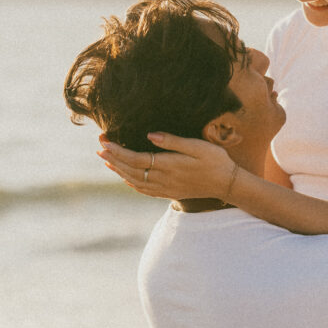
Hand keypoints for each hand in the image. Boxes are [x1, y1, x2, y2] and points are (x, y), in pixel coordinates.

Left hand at [98, 133, 235, 201]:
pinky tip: (125, 176)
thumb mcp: (198, 146)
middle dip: (113, 158)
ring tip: (106, 160)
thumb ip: (173, 141)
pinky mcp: (168, 192)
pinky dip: (130, 182)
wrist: (227, 184)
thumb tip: (149, 135)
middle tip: (100, 147)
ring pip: (134, 180)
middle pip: (131, 170)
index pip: (136, 158)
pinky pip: (143, 189)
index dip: (118, 151)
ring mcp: (165, 187)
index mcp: (169, 165)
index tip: (105, 141)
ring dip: (118, 170)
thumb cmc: (215, 160)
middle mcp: (163, 179)